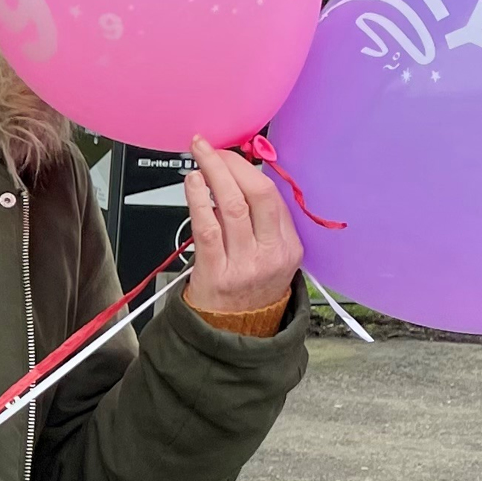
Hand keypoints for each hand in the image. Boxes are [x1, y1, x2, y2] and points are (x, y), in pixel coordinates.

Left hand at [182, 142, 300, 317]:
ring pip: (231, 206)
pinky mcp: (216, 272)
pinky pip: (207, 227)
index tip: (233, 155)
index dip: (250, 169)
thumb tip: (239, 177)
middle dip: (233, 164)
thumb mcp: (272, 257)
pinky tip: (192, 182)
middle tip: (213, 149)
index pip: (273, 197)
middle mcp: (269, 255)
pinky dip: (198, 199)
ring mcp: (244, 264)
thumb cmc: (249, 289)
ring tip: (200, 157)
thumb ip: (263, 222)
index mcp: (288, 248)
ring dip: (213, 174)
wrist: (233, 331)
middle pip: (257, 195)